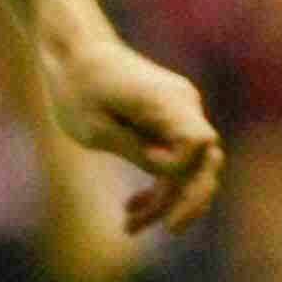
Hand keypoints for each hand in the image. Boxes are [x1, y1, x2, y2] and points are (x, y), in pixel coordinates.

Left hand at [40, 26, 223, 234]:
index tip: (144, 166)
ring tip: (129, 226)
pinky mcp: (169, 121)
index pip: (198, 143)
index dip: (179, 167)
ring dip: (167, 199)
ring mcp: (180, 112)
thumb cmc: (77, 86)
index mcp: (166, 102)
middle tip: (169, 230)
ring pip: (191, 166)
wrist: (76, 51)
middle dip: (189, 200)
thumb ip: (134, 149)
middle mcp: (183, 104)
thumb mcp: (94, 127)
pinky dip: (159, 184)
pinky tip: (131, 208)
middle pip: (205, 161)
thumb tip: (167, 172)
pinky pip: (177, 158)